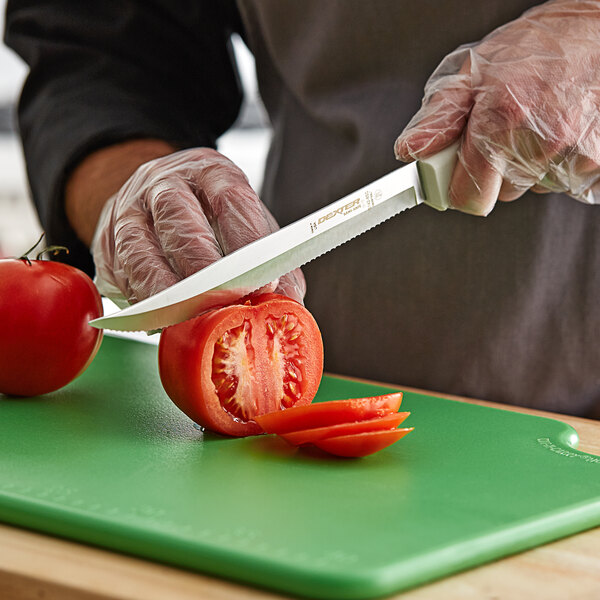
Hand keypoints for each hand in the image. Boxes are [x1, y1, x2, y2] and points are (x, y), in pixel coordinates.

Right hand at [91, 147, 304, 305]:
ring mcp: (129, 208)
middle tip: (221, 304)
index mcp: (210, 172)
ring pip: (139, 248)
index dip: (246, 242)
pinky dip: (140, 298)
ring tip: (188, 318)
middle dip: (202, 269)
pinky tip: (160, 316)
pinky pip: (118, 271)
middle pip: (180, 223)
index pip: (231, 200)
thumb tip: (288, 306)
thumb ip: (275, 264)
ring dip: (165, 290)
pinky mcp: (105, 238)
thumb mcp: (248, 226)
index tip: (261, 282)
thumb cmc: (211, 218)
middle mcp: (164, 183)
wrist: (153, 195)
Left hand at [395, 0, 599, 214]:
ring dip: (531, 164)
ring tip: (540, 123)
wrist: (597, 29)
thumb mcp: (471, 72)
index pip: (469, 197)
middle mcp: (542, 139)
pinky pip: (564, 182)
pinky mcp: (598, 163)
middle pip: (502, 194)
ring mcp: (576, 153)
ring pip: (533, 187)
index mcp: (502, 119)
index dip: (459, 188)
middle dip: (498, 169)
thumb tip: (410, 150)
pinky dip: (559, 164)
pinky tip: (563, 131)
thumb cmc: (535, 48)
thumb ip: (437, 118)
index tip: (458, 175)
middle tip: (509, 129)